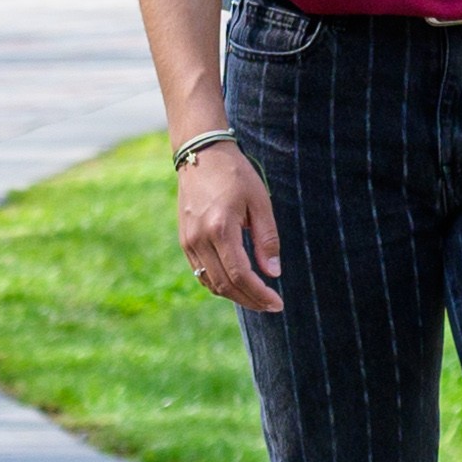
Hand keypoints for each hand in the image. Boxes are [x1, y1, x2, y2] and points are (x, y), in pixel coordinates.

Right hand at [179, 140, 284, 313]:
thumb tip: (273, 273)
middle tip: (271, 306)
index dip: (259, 294)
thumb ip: (267, 239)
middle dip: (250, 300)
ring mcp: (188, 241)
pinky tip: (237, 284)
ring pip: (211, 282)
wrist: (201, 155)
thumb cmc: (235, 174)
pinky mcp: (184, 240)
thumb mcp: (260, 202)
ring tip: (257, 298)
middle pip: (225, 285)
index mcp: (220, 229)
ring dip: (234, 295)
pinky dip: (219, 284)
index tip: (277, 303)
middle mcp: (199, 239)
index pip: (240, 275)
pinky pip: (201, 272)